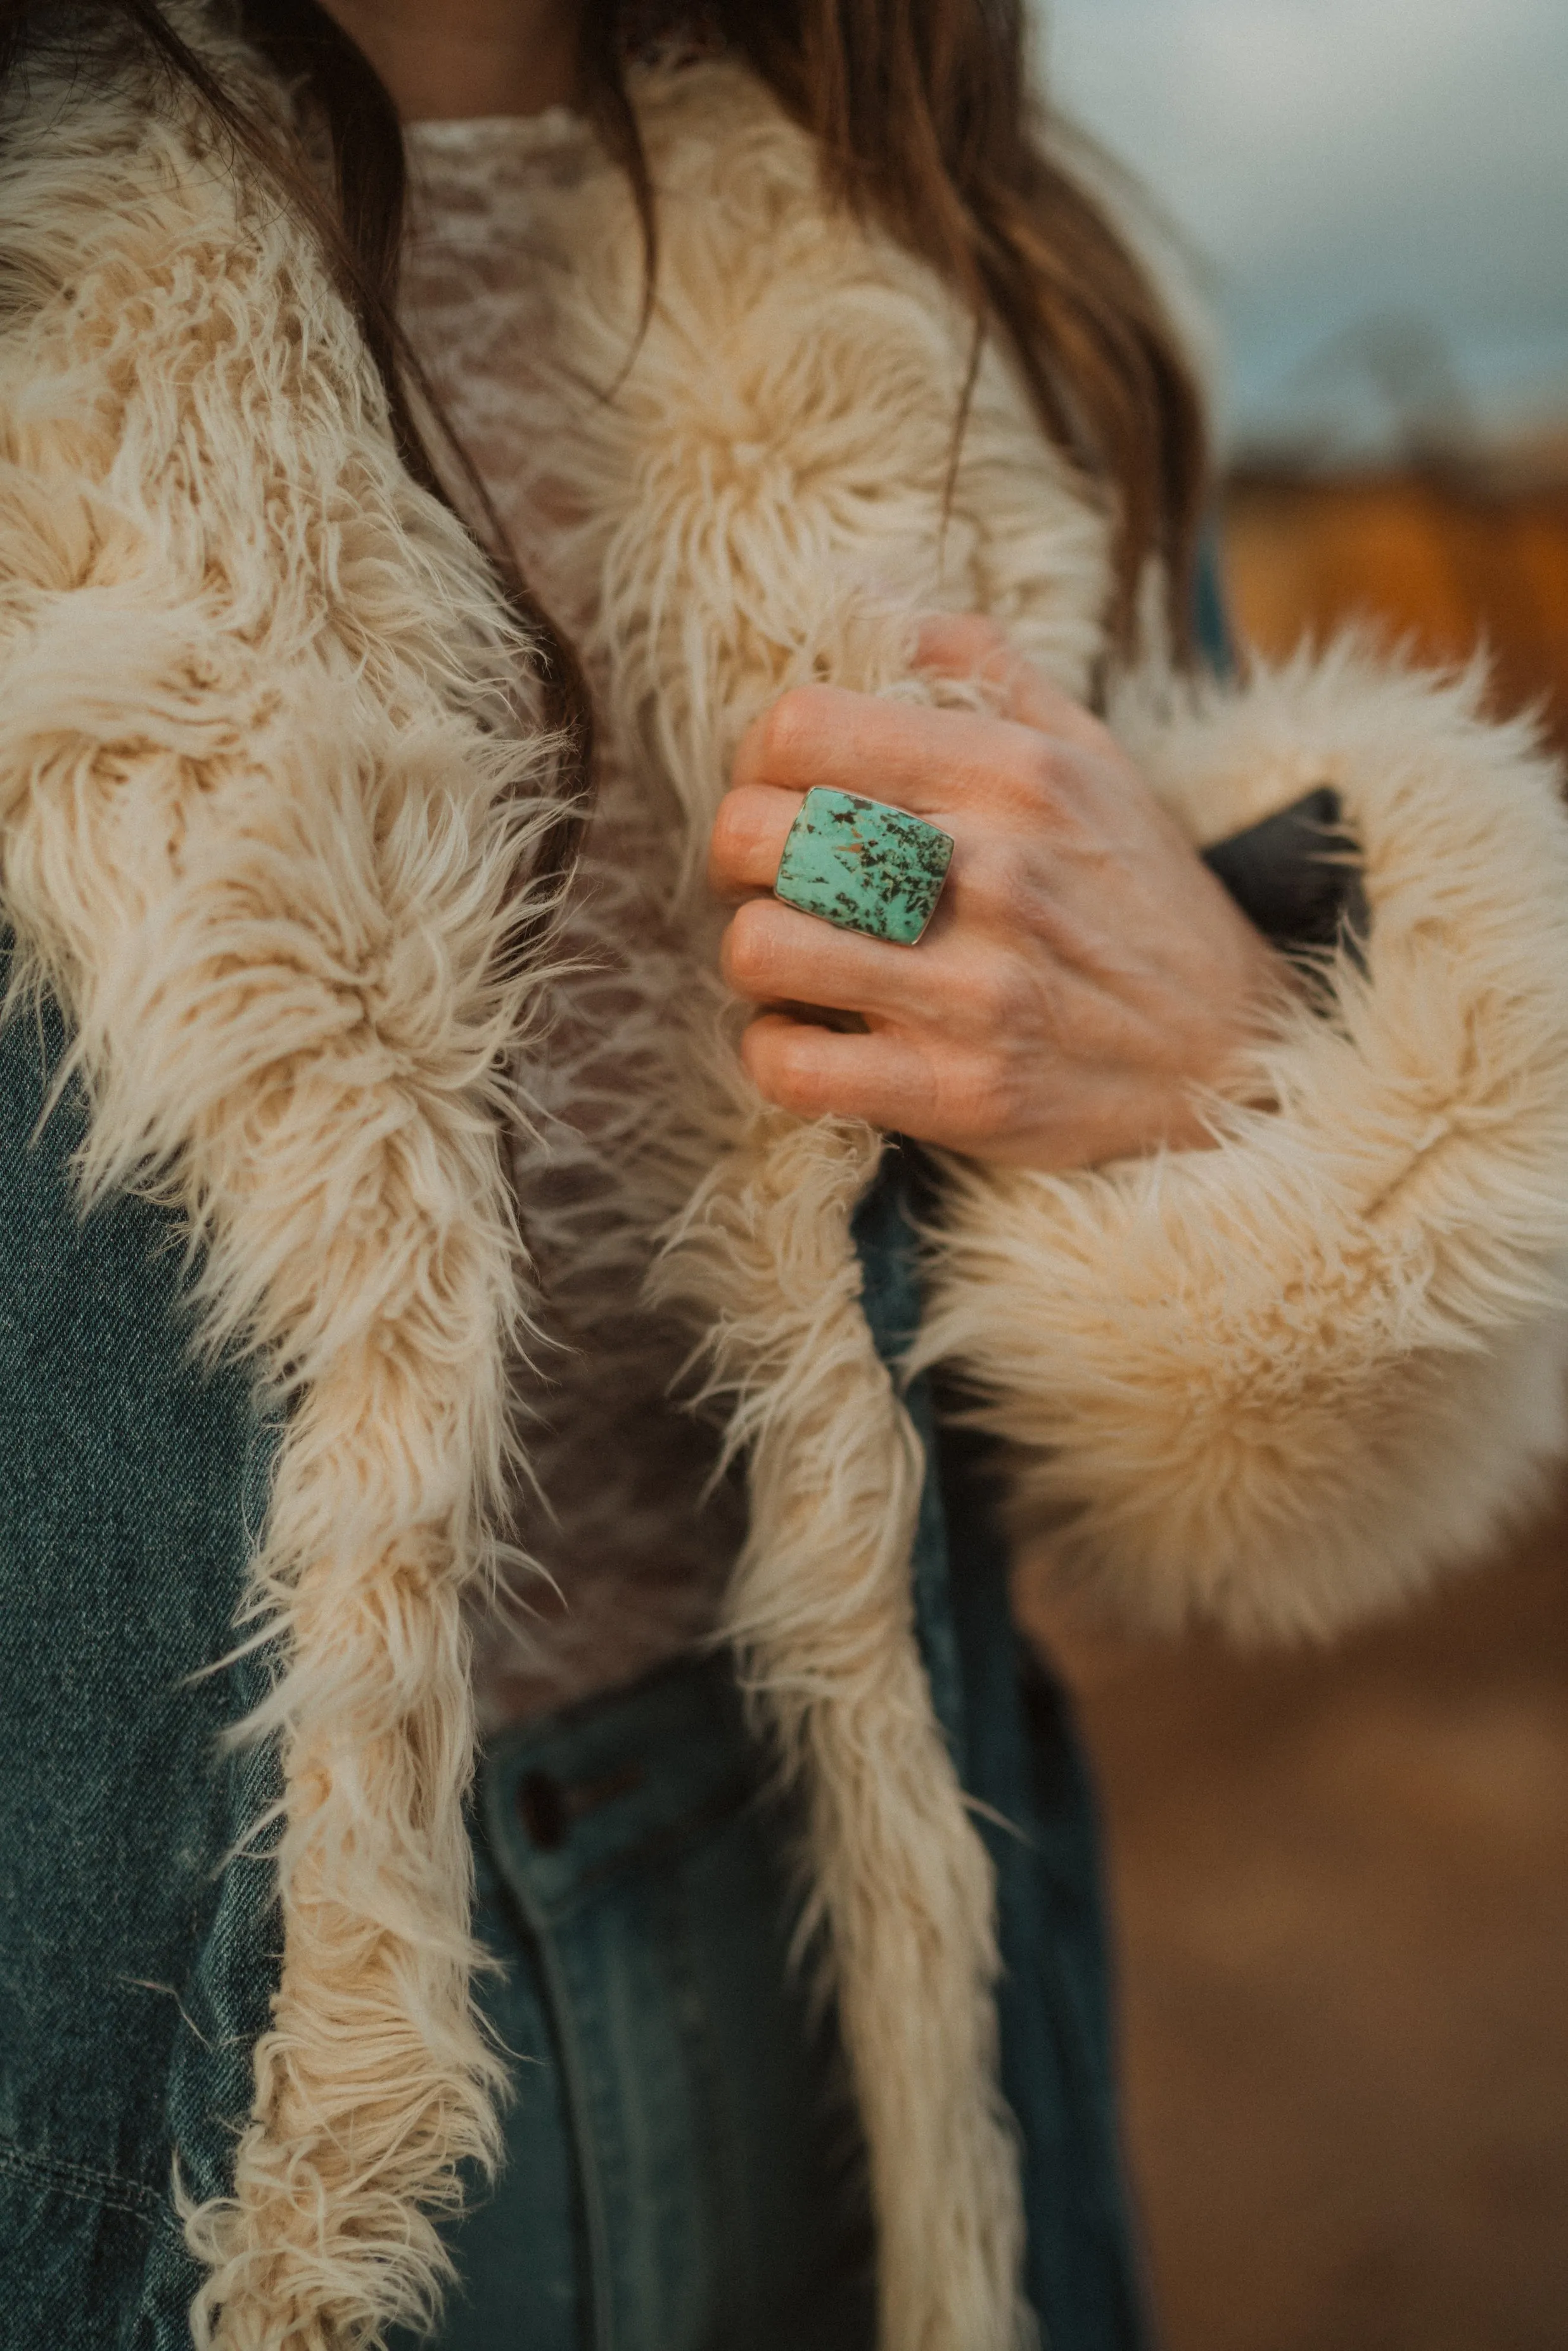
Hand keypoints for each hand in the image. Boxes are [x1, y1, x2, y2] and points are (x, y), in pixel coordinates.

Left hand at [707, 619, 1286, 1171]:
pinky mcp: (959, 1093)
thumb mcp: (1092, 754)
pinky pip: (789, 1066)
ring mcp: (975, 990)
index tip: (783, 794)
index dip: (758, 760)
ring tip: (797, 959)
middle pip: (756, 834)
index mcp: (1015, 773)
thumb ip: (985, 667)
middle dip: (738, 859)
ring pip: (757, 948)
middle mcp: (993, 872)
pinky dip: (776, 1053)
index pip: (800, 726)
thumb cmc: (1139, 897)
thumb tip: (872, 596)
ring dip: (756, 957)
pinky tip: (816, 1037)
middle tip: (776, 881)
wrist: (1235, 1055)